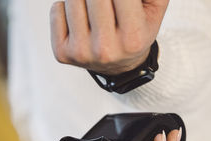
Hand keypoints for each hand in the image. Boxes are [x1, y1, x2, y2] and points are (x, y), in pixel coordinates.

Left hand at [50, 0, 168, 74]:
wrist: (118, 66)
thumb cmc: (135, 32)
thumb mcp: (154, 9)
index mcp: (132, 38)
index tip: (117, 0)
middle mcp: (105, 49)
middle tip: (103, 2)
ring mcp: (81, 52)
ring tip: (94, 7)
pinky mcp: (62, 53)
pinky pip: (56, 9)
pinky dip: (66, 6)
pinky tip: (81, 18)